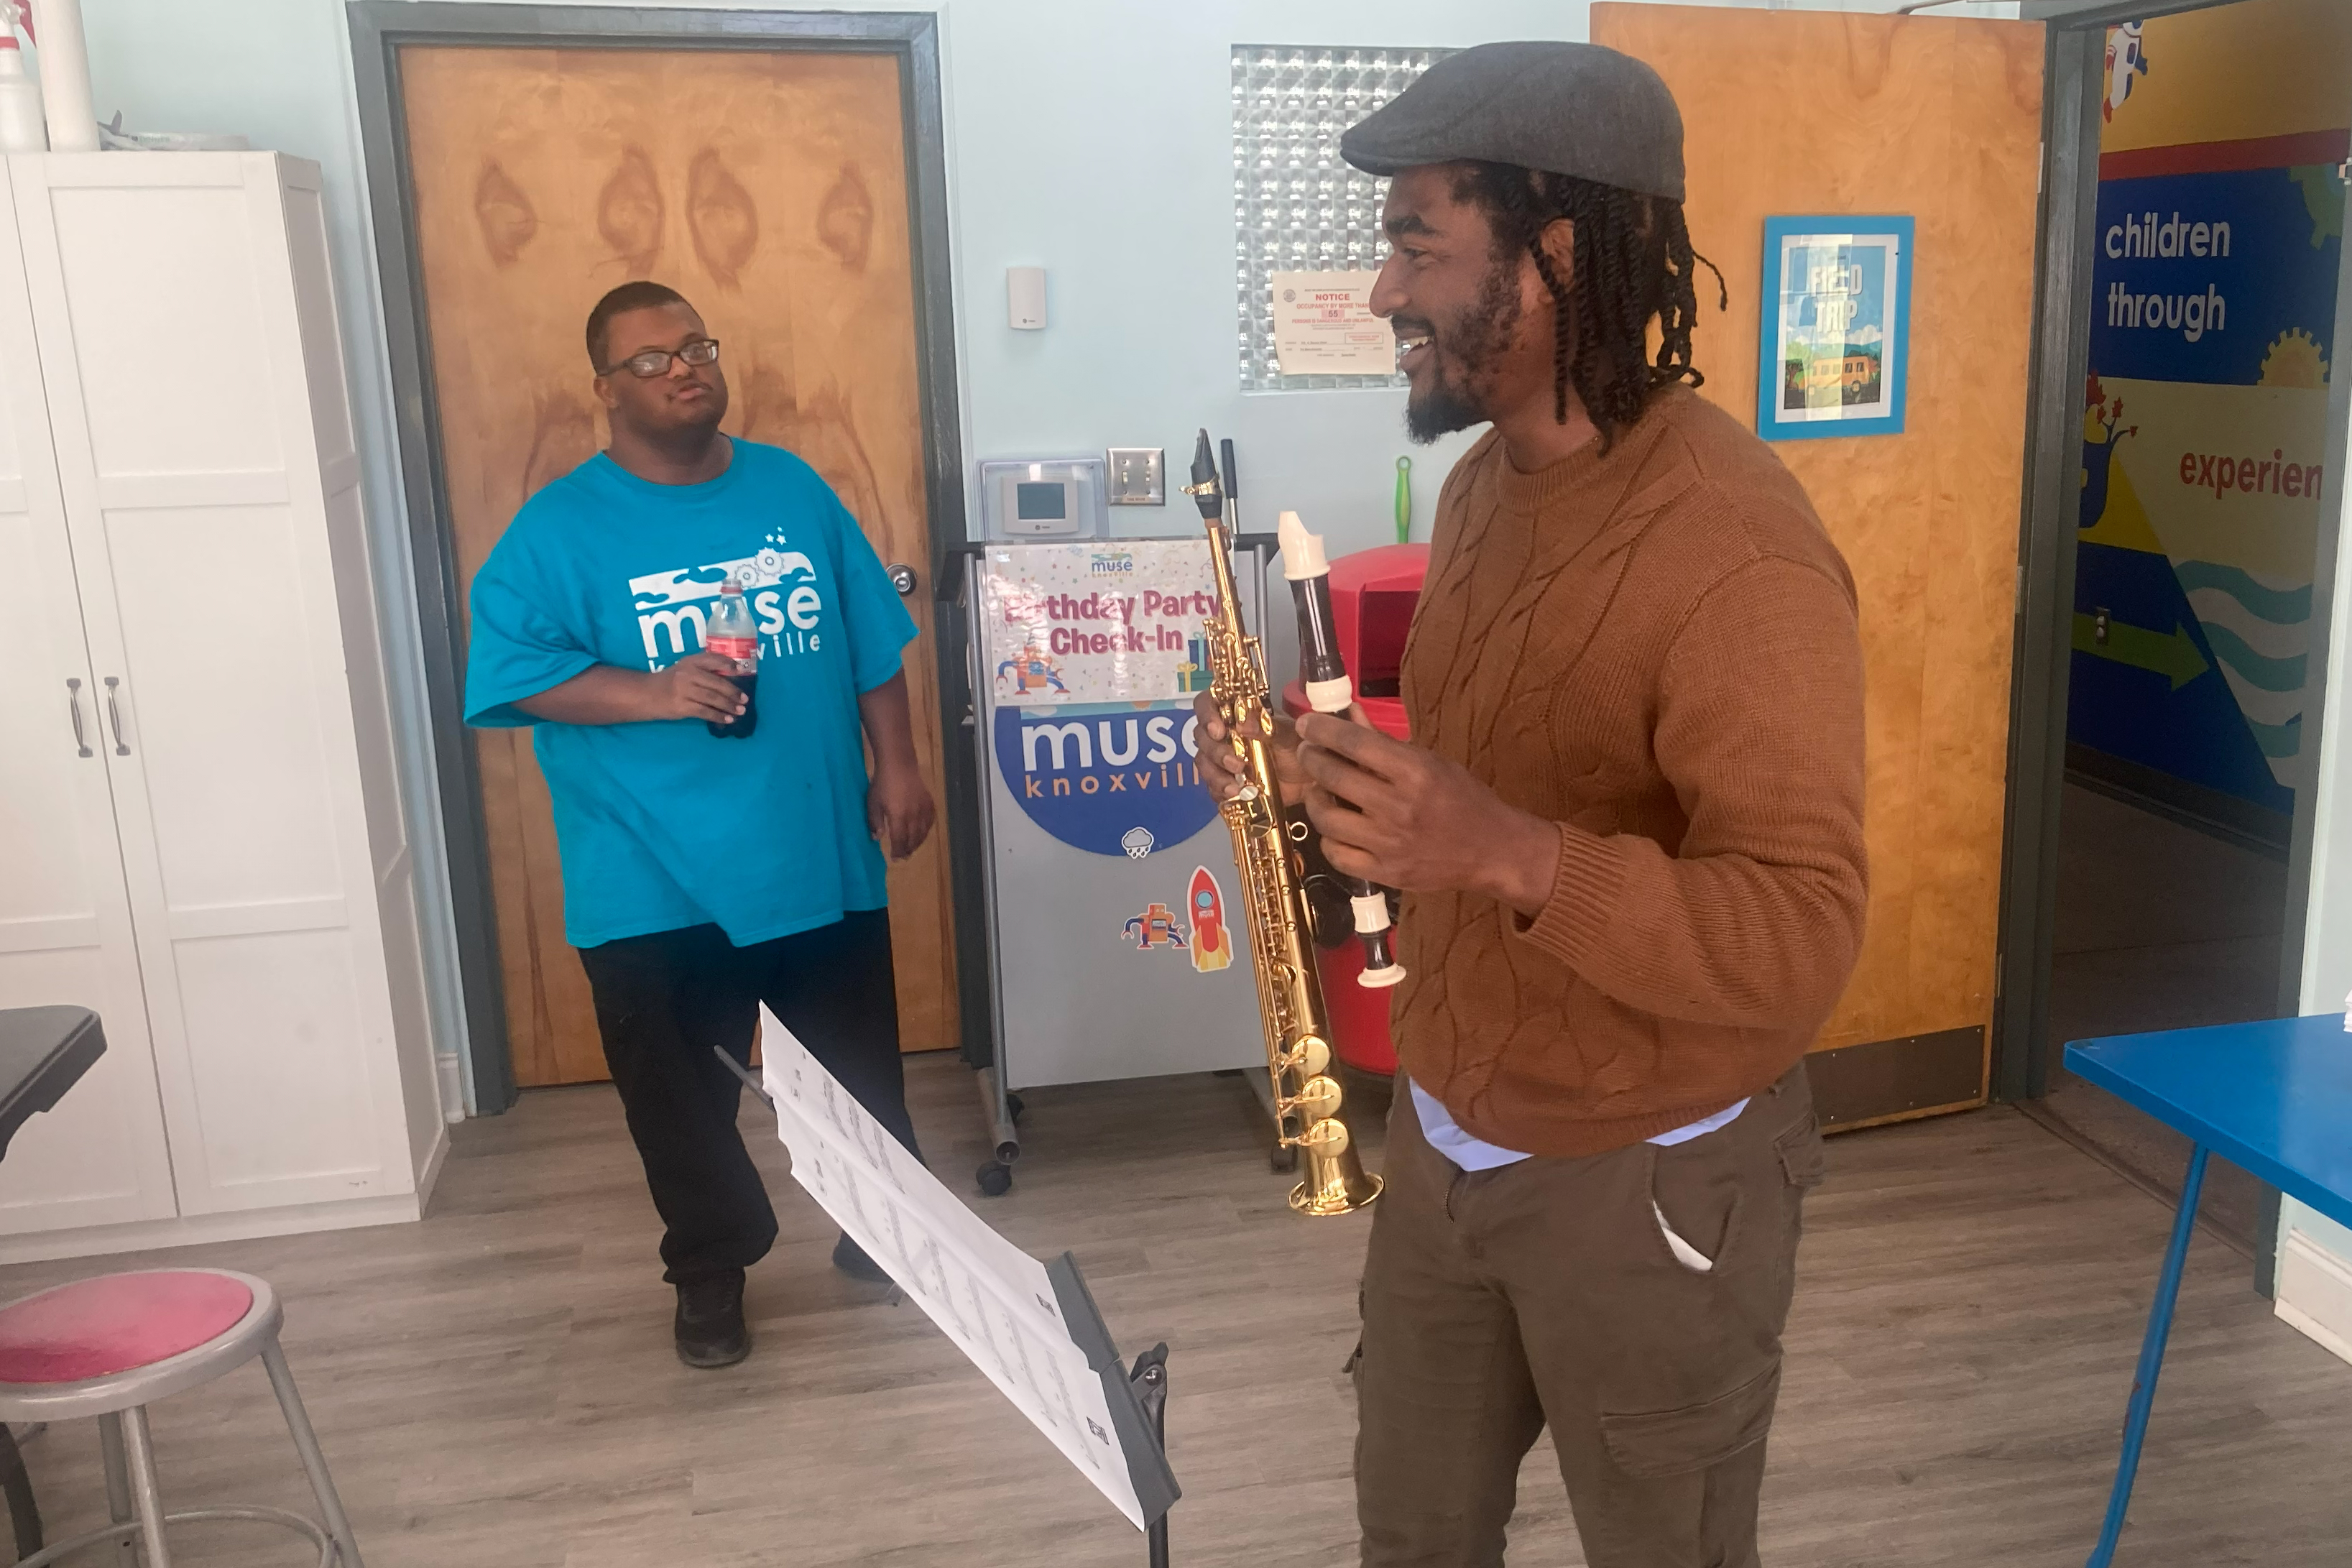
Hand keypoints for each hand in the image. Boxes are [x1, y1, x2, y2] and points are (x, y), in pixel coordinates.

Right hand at [641, 651, 747, 723]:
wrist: (646, 694)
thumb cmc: (670, 681)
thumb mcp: (684, 669)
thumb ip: (704, 670)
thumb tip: (731, 677)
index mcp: (690, 661)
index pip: (713, 659)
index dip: (728, 664)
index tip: (741, 671)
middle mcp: (688, 674)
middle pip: (716, 683)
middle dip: (733, 692)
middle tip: (745, 699)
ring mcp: (684, 690)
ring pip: (712, 698)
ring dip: (729, 706)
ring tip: (741, 711)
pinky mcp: (682, 706)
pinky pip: (705, 711)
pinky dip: (718, 716)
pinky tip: (728, 720)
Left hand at [868, 761, 935, 861]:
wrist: (899, 764)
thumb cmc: (882, 783)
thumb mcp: (873, 802)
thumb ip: (875, 821)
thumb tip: (877, 838)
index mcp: (898, 816)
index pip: (900, 839)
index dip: (898, 851)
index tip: (895, 859)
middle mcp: (913, 815)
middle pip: (913, 838)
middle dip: (908, 849)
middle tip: (903, 857)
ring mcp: (923, 809)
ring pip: (923, 831)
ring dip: (918, 842)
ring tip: (912, 848)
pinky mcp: (929, 802)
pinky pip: (930, 821)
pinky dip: (927, 830)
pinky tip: (922, 833)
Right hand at [1192, 689, 1306, 807]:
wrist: (1310, 779)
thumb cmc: (1300, 747)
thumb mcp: (1289, 734)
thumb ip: (1268, 727)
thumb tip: (1243, 725)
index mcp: (1237, 714)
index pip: (1207, 703)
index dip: (1206, 714)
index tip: (1218, 730)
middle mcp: (1225, 734)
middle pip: (1202, 737)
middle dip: (1215, 752)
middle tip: (1237, 765)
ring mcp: (1224, 760)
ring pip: (1204, 763)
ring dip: (1216, 776)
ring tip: (1235, 788)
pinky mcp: (1227, 782)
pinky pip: (1212, 787)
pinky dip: (1220, 792)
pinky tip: (1235, 796)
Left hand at [1294, 711, 1559, 912]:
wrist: (1493, 851)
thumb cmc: (1463, 800)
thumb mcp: (1431, 762)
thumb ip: (1385, 742)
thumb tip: (1347, 714)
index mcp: (1415, 773)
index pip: (1355, 743)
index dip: (1323, 730)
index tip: (1307, 725)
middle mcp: (1399, 808)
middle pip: (1334, 777)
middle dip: (1313, 759)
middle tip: (1309, 753)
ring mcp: (1390, 844)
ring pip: (1327, 819)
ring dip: (1315, 799)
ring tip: (1320, 791)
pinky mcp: (1386, 874)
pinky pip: (1337, 855)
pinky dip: (1328, 838)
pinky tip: (1334, 828)